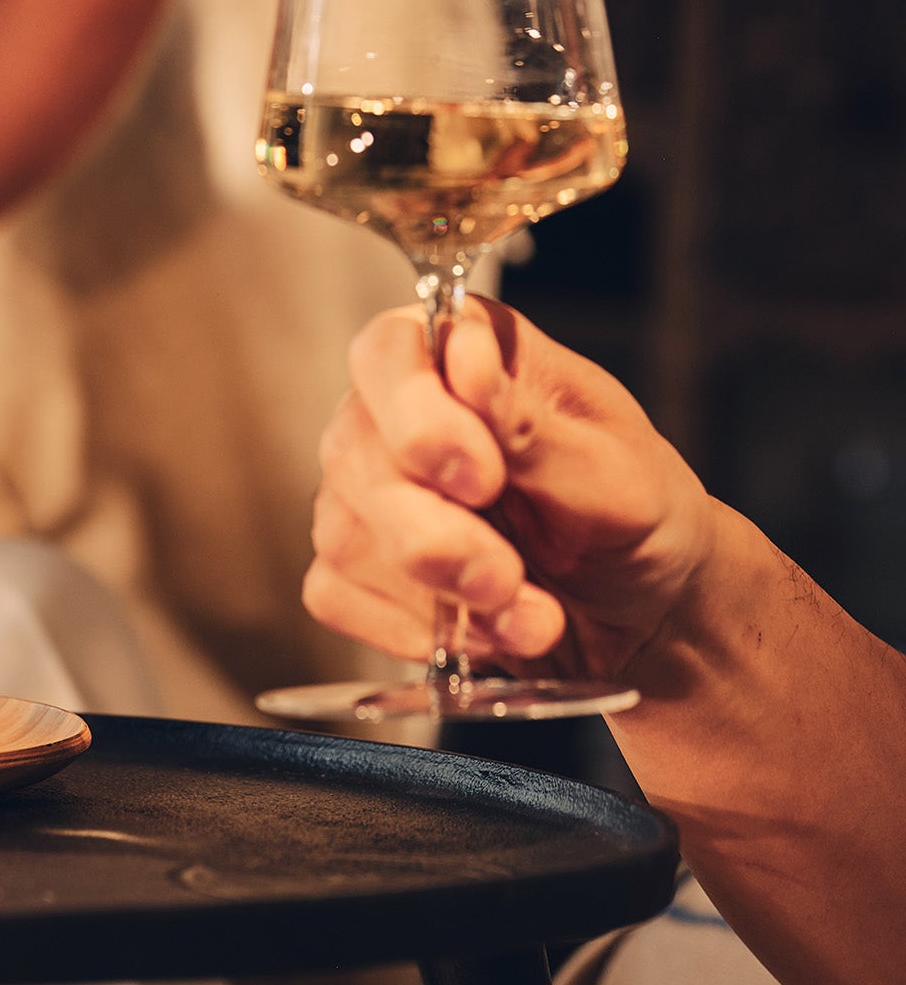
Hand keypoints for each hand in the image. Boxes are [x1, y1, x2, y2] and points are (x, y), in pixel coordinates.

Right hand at [304, 299, 717, 686]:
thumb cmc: (640, 515)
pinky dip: (411, 629)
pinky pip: (337, 593)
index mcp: (468, 353)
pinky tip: (480, 633)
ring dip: (441, 596)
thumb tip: (466, 357)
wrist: (647, 612)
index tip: (485, 479)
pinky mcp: (360, 562)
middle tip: (507, 577)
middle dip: (437, 536)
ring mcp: (371, 486)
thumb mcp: (614, 471)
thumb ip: (531, 425)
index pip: (390, 351)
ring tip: (530, 617)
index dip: (419, 414)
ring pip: (345, 533)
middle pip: (357, 453)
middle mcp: (404, 409)